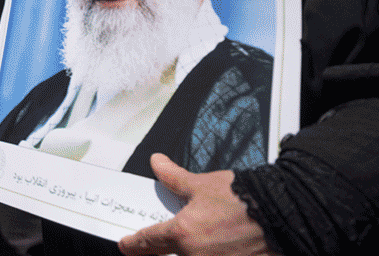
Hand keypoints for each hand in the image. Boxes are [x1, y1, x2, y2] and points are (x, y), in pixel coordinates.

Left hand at [118, 154, 270, 255]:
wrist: (286, 214)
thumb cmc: (245, 199)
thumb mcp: (202, 184)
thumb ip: (174, 178)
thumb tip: (158, 165)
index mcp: (184, 234)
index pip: (148, 242)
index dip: (133, 245)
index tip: (126, 246)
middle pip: (172, 254)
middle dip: (166, 247)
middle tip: (165, 238)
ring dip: (193, 249)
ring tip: (205, 233)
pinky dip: (214, 251)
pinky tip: (223, 243)